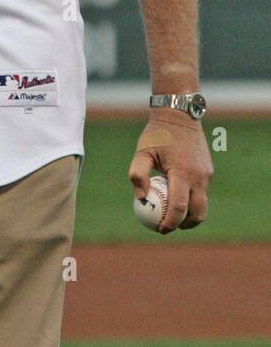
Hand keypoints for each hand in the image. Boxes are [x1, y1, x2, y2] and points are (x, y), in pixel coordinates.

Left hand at [128, 110, 213, 232]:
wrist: (179, 117)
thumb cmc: (157, 135)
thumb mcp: (142, 152)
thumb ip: (138, 174)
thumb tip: (140, 198)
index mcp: (182, 173)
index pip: (179, 206)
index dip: (171, 222)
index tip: (161, 230)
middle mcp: (199, 177)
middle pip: (198, 212)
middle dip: (185, 225)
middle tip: (168, 227)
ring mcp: (207, 175)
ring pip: (202, 203)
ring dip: (190, 213)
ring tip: (171, 215)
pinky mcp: (209, 171)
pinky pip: (201, 191)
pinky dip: (191, 198)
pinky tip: (176, 196)